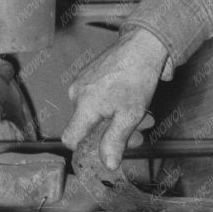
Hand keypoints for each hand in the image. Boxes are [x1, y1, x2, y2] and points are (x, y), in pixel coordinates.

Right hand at [61, 28, 167, 170]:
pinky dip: (111, 103)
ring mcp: (81, 81)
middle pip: (87, 125)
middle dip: (111, 132)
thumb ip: (115, 141)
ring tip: (140, 114)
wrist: (142, 46)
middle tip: (138, 133)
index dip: (84, 147)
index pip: (70, 138)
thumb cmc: (137, 79)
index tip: (102, 147)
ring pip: (94, 112)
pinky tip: (129, 100)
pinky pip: (95, 97)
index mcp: (83, 105)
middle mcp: (76, 93)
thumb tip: (107, 165)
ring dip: (115, 118)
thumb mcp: (129, 116)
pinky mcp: (89, 73)